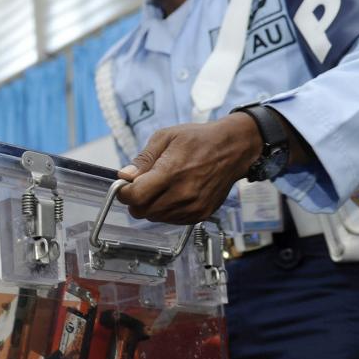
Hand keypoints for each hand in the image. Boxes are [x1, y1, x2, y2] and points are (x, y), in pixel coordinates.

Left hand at [116, 113, 261, 223]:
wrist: (234, 148)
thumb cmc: (200, 139)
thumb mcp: (166, 137)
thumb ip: (143, 159)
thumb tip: (125, 175)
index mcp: (171, 172)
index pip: (136, 197)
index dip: (124, 193)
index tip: (124, 186)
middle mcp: (183, 194)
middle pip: (142, 211)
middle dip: (135, 200)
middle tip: (141, 185)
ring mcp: (193, 207)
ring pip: (155, 218)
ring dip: (150, 206)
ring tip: (161, 187)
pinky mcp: (201, 214)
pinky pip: (171, 220)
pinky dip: (166, 210)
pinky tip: (173, 194)